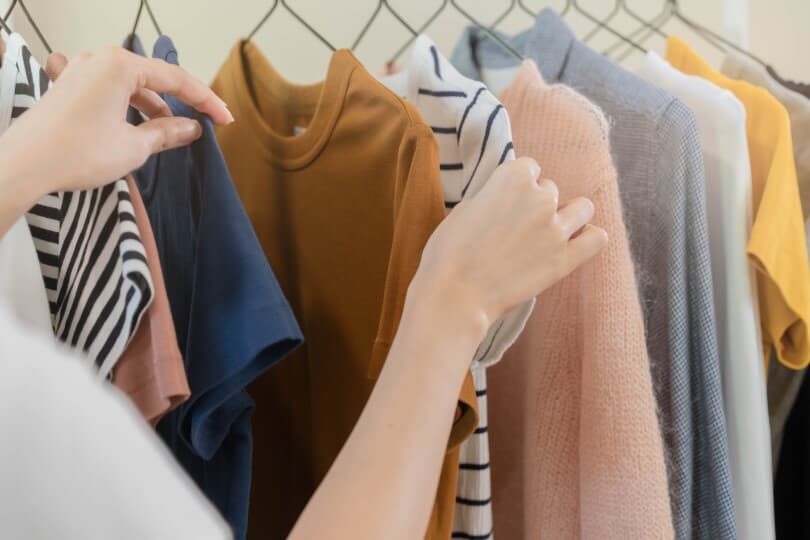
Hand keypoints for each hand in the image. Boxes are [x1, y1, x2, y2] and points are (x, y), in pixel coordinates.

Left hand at [0, 46, 231, 196]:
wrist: (24, 166)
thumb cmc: (78, 152)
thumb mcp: (134, 146)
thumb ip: (167, 132)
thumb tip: (191, 128)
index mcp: (120, 65)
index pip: (176, 79)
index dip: (205, 101)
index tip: (225, 120)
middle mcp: (100, 60)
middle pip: (154, 79)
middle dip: (181, 103)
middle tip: (204, 124)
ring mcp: (81, 71)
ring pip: (132, 86)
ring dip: (155, 108)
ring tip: (171, 135)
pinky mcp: (69, 87)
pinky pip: (112, 92)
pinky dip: (131, 108)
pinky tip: (140, 130)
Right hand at [409, 157, 607, 346]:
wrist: (455, 294)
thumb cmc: (449, 252)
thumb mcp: (465, 208)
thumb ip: (494, 196)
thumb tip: (506, 199)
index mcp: (513, 177)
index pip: (530, 168)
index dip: (518, 186)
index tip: (507, 203)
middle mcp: (540, 198)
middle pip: (551, 190)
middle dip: (537, 205)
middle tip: (518, 227)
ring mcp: (557, 229)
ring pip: (582, 208)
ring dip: (569, 215)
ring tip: (550, 231)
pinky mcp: (565, 260)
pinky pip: (596, 239)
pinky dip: (589, 238)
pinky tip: (575, 243)